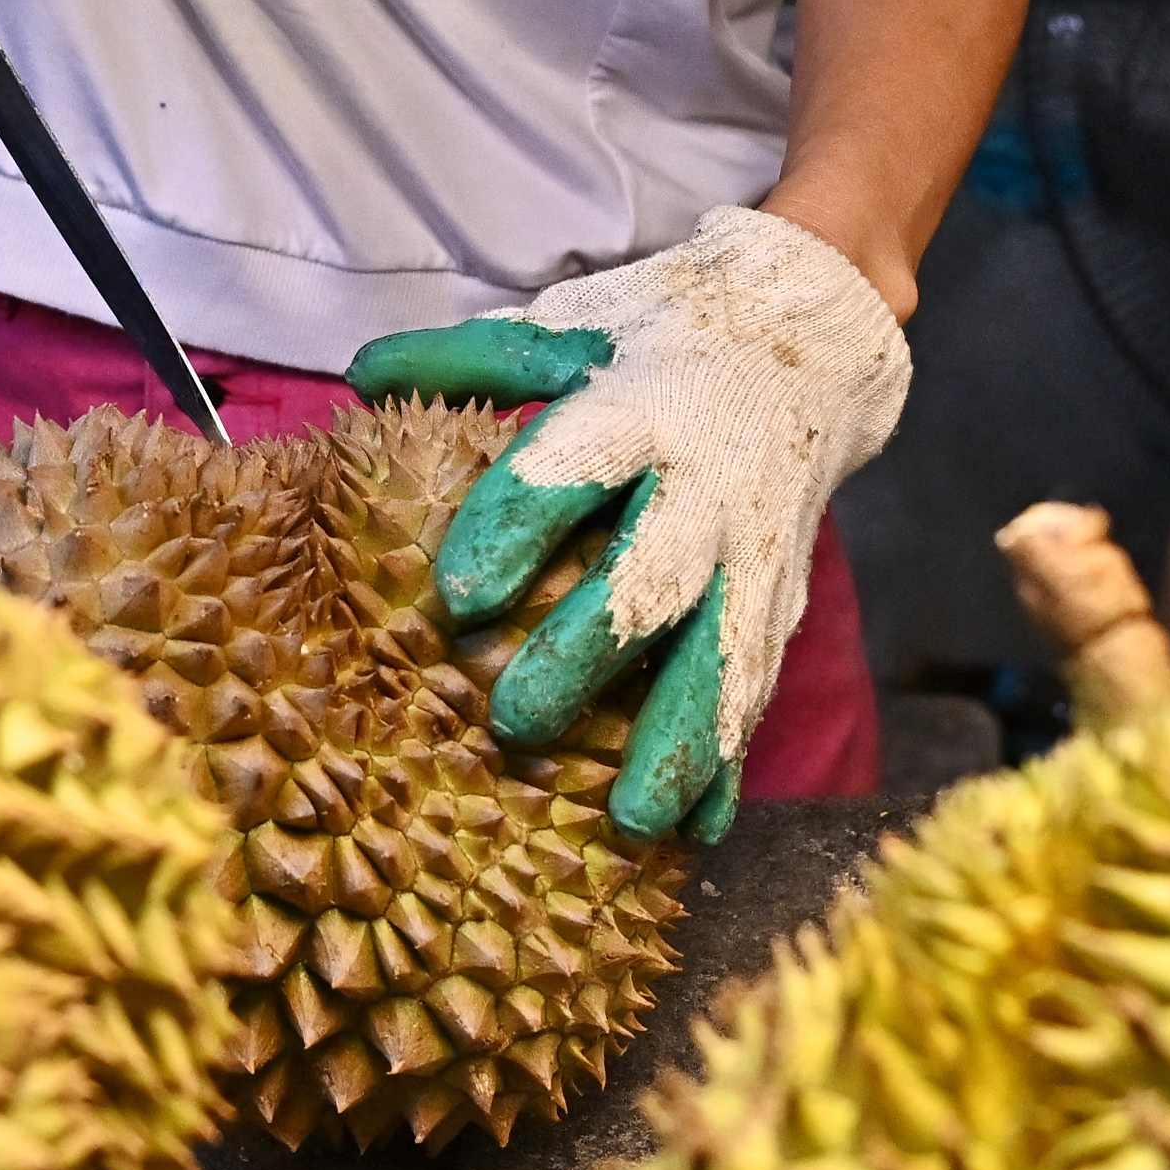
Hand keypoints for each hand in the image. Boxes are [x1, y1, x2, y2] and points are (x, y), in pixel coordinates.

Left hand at [350, 206, 911, 842]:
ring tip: (631, 818)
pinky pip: (756, 694)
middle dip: (587, 655)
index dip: (516, 525)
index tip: (459, 592)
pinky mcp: (778, 603)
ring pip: (720, 660)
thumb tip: (363, 376)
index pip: (572, 467)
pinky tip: (695, 837)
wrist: (806, 337)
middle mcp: (702, 492)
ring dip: (678, 742)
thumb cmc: (654, 341)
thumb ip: (467, 360)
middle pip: (647, 582)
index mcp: (638, 412)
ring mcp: (750, 558)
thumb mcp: (566, 331)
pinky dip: (728, 768)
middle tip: (513, 720)